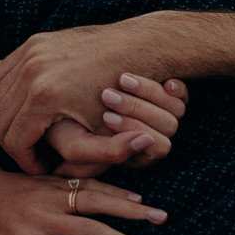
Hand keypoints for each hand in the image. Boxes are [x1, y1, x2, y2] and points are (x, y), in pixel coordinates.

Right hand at [0, 22, 188, 171]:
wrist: (136, 47)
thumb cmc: (124, 95)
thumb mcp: (107, 132)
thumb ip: (84, 160)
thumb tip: (64, 181)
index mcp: (44, 96)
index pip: (14, 141)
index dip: (25, 161)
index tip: (40, 168)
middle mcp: (30, 71)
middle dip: (14, 143)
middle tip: (33, 154)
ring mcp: (30, 53)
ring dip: (10, 119)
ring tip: (33, 133)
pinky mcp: (33, 43)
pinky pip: (5, 74)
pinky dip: (10, 93)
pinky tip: (30, 108)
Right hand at [42, 74, 189, 174]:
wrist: (54, 102)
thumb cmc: (61, 129)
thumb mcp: (77, 146)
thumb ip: (110, 152)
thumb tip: (148, 140)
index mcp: (136, 156)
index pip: (157, 147)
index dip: (134, 130)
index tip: (105, 117)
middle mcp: (151, 137)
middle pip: (169, 126)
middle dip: (137, 109)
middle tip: (107, 95)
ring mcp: (159, 115)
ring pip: (176, 108)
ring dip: (149, 92)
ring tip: (122, 79)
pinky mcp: (162, 94)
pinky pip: (181, 94)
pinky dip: (173, 86)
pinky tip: (154, 78)